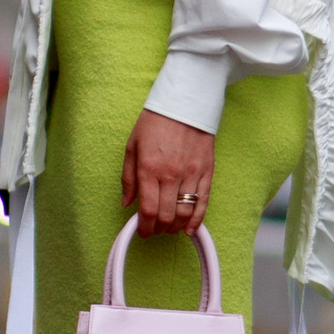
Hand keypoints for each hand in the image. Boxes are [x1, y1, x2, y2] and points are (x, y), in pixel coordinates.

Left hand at [122, 109, 215, 237]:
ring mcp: (191, 174)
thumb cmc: (155, 122)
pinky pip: (203, 202)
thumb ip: (128, 177)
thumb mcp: (132, 146)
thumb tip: (126, 204)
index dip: (145, 227)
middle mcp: (171, 174)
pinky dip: (197, 219)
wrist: (184, 103)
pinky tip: (190, 229)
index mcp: (149, 168)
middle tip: (154, 230)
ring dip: (175, 226)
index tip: (143, 231)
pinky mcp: (207, 171)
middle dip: (159, 228)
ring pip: (185, 212)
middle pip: (166, 215)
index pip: (148, 209)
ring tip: (169, 228)